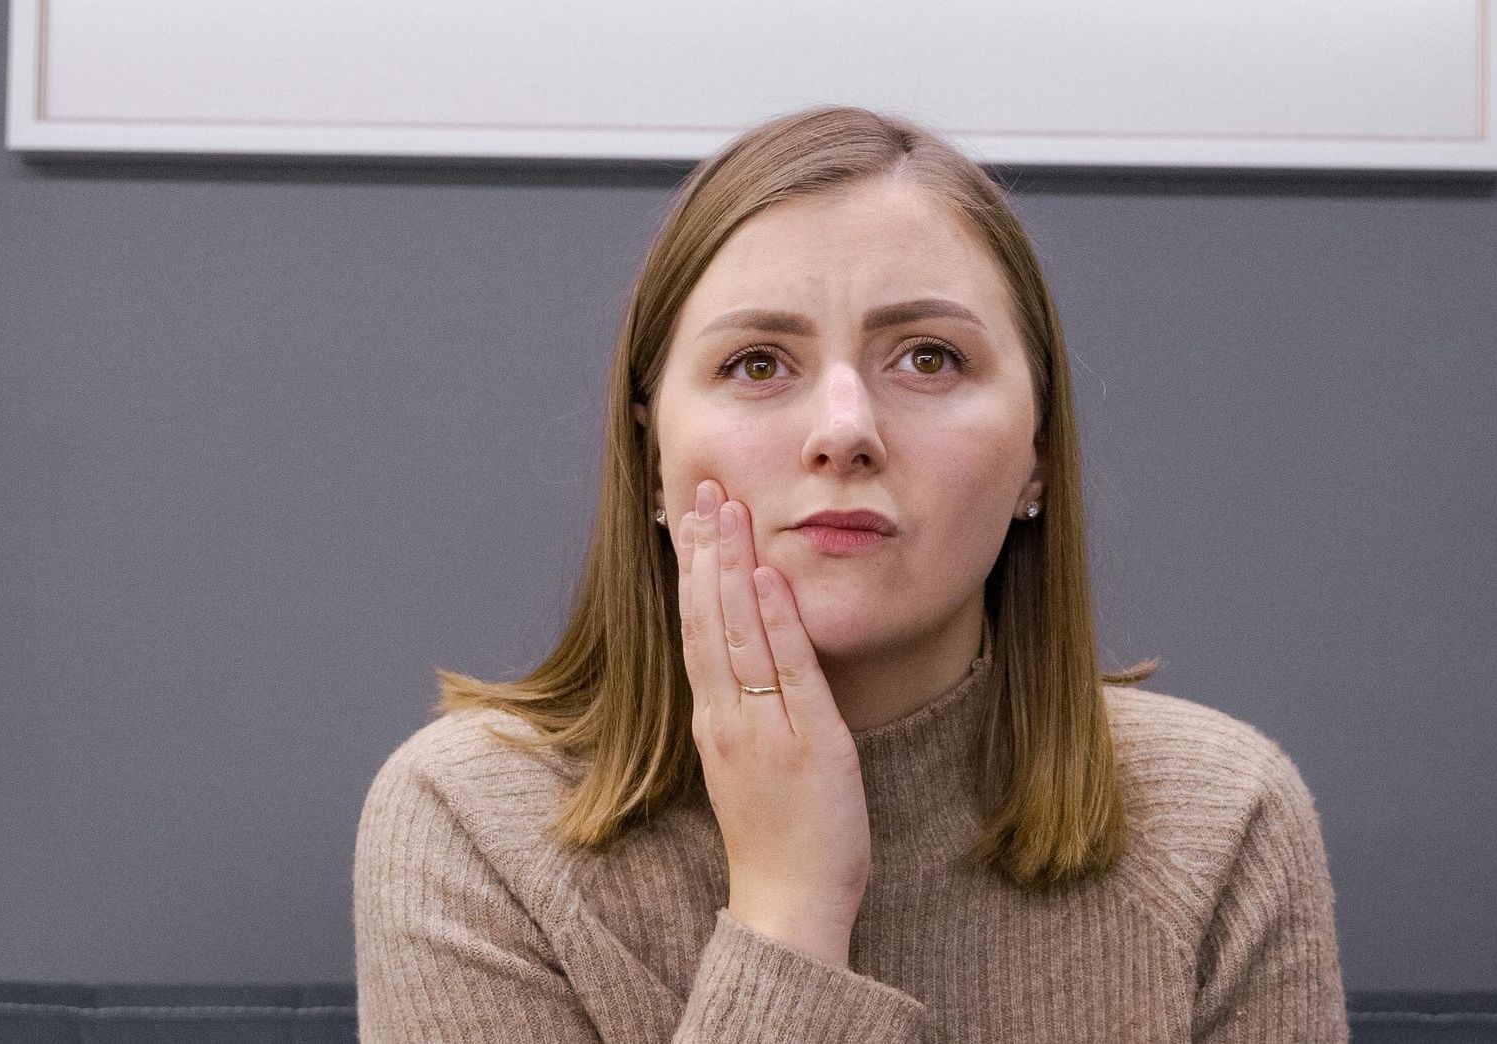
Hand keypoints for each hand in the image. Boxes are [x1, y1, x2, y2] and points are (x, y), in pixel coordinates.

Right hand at [673, 478, 871, 968]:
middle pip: (707, 617)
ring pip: (736, 632)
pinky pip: (786, 670)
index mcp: (713, 720)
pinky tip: (767, 577)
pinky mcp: (804, 741)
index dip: (694, 569)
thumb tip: (745, 670)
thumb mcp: (749, 767)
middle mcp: (726, 716)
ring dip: (731, 567)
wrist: (786, 904)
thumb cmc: (776, 841)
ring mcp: (761, 727)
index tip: (693, 517)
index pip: (697, 628)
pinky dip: (774, 621)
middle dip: (705, 549)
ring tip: (727, 510)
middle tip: (704, 488)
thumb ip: (745, 716)